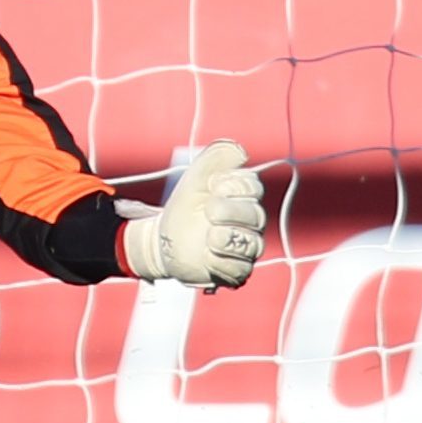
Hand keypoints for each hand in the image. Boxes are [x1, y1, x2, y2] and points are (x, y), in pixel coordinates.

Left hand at [118, 141, 268, 289]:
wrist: (165, 241)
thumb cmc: (185, 206)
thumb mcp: (196, 176)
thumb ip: (217, 157)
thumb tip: (240, 150)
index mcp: (245, 196)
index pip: (253, 187)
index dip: (230, 186)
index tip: (211, 188)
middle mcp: (252, 222)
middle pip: (256, 216)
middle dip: (227, 212)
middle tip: (207, 212)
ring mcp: (247, 248)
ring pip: (252, 245)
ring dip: (224, 239)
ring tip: (207, 237)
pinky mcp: (237, 272)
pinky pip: (240, 270)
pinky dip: (219, 262)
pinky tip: (205, 256)